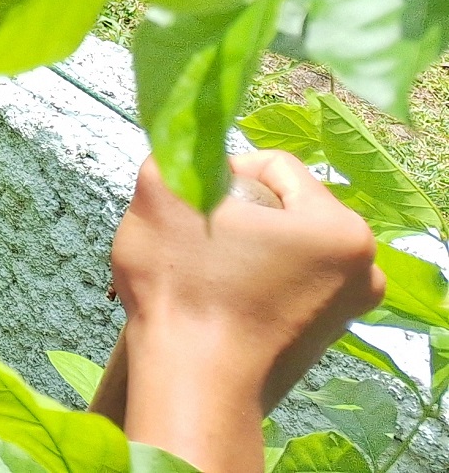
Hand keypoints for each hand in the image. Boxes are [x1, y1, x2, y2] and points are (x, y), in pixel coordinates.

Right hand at [109, 152, 381, 429]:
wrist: (192, 383)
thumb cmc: (185, 286)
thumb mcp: (163, 189)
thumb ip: (179, 147)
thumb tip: (190, 142)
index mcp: (341, 228)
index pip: (274, 165)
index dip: (221, 173)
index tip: (190, 206)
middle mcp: (362, 268)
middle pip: (280, 205)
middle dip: (231, 211)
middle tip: (192, 238)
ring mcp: (345, 307)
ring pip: (277, 242)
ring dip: (235, 244)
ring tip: (198, 269)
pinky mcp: (321, 334)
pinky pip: (281, 279)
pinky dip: (246, 277)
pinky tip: (214, 296)